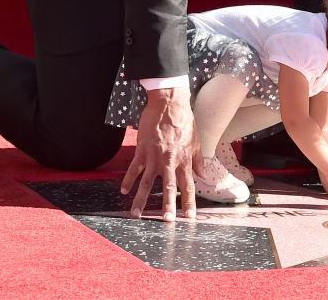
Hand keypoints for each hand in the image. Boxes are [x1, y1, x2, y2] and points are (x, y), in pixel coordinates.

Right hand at [120, 87, 199, 221]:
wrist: (169, 104)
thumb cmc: (185, 121)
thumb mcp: (196, 141)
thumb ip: (198, 160)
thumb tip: (204, 176)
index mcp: (184, 161)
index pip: (188, 186)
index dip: (189, 203)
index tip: (189, 218)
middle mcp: (170, 162)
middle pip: (169, 188)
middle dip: (168, 207)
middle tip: (166, 223)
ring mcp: (154, 157)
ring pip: (148, 183)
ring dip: (141, 200)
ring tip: (136, 215)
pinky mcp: (142, 150)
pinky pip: (134, 169)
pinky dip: (128, 180)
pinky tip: (123, 191)